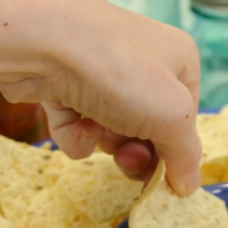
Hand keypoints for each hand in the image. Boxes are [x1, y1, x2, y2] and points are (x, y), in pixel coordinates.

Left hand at [0, 0, 201, 195]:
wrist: (39, 40)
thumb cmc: (119, 71)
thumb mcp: (171, 117)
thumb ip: (185, 156)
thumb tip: (188, 187)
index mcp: (178, 60)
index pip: (185, 119)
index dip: (174, 151)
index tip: (161, 177)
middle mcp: (142, 61)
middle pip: (148, 128)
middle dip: (137, 151)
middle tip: (127, 160)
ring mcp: (99, 71)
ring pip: (111, 129)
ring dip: (105, 141)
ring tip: (95, 130)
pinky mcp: (62, 84)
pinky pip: (78, 124)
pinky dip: (76, 133)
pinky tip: (73, 124)